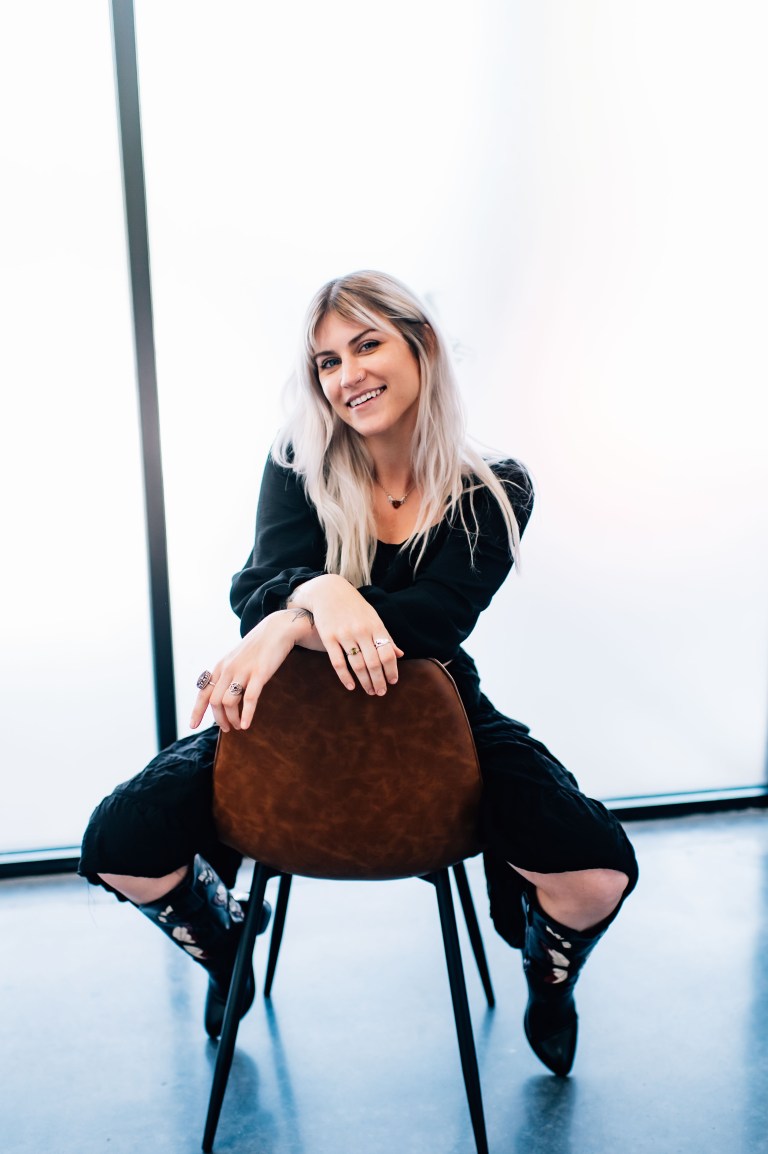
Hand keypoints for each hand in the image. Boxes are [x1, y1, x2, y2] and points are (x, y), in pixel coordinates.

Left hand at [189, 610, 311, 732]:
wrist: (277, 630)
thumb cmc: (258, 648)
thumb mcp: (237, 659)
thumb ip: (228, 674)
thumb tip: (223, 695)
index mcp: (221, 667)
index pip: (203, 692)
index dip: (197, 710)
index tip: (192, 725)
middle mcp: (228, 669)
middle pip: (215, 701)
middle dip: (219, 719)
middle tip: (228, 729)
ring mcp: (243, 671)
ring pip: (228, 702)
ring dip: (232, 719)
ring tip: (239, 726)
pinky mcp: (259, 673)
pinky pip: (249, 698)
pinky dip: (246, 714)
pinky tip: (247, 725)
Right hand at [290, 574, 403, 695]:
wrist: (329, 591)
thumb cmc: (354, 606)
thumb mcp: (373, 618)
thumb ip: (385, 636)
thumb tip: (400, 654)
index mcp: (375, 625)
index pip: (387, 653)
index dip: (392, 670)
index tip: (393, 681)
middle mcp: (361, 630)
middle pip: (373, 662)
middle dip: (379, 681)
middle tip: (381, 693)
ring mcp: (344, 634)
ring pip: (357, 665)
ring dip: (365, 682)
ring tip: (370, 691)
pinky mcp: (328, 637)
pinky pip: (338, 662)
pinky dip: (345, 677)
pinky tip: (351, 686)